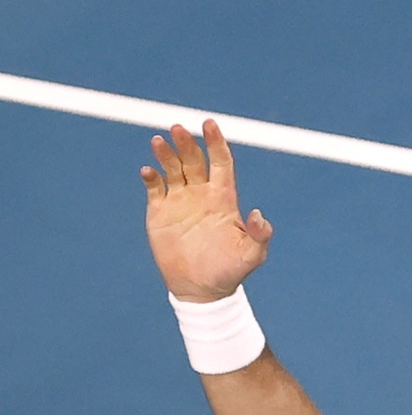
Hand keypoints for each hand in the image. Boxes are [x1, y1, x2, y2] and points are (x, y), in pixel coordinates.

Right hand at [141, 120, 272, 302]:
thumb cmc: (230, 271)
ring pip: (173, 168)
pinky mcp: (160, 212)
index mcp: (224, 198)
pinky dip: (151, 177)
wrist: (202, 289)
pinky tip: (148, 171)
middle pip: (194, 160)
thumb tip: (259, 214)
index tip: (210, 124)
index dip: (216, 143)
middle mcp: (201, 194)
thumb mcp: (252, 254)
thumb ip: (259, 234)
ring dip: (166, 154)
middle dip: (187, 143)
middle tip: (178, 128)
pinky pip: (155, 188)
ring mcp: (180, 201)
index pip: (221, 162)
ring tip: (159, 141)